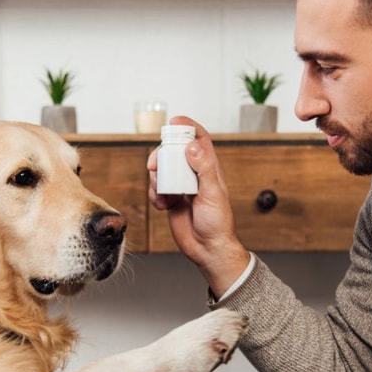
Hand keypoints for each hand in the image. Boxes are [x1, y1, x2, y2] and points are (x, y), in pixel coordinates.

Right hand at [147, 116, 250, 297]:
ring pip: (162, 170)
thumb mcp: (213, 193)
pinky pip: (156, 189)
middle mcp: (194, 174)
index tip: (174, 123)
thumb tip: (192, 146)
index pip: (199, 139)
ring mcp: (181, 186)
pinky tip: (162, 205)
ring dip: (156, 178)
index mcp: (208, 168)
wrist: (207, 248)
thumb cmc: (217, 223)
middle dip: (162, 155)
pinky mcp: (171, 198)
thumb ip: (203, 168)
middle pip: (174, 152)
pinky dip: (154, 195)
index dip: (187, 127)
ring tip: (162, 192)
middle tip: (154, 164)